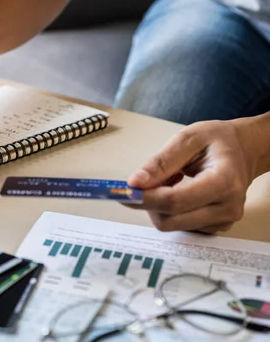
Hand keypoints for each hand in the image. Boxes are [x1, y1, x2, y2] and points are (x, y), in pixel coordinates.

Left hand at [126, 120, 258, 233]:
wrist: (244, 150)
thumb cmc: (217, 141)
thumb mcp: (187, 139)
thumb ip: (160, 162)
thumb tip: (135, 183)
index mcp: (224, 181)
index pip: (175, 201)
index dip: (145, 198)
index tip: (123, 192)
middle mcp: (228, 207)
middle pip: (171, 219)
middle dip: (148, 203)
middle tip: (143, 182)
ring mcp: (224, 221)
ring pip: (172, 225)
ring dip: (159, 206)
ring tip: (171, 180)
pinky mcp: (216, 227)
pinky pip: (180, 225)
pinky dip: (170, 210)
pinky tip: (179, 191)